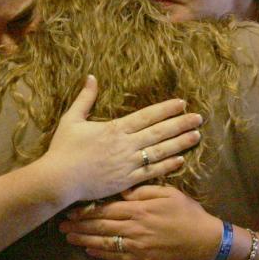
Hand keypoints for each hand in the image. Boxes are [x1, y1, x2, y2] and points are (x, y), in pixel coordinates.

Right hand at [40, 76, 202, 202]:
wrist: (59, 179)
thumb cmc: (63, 149)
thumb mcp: (71, 119)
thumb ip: (85, 99)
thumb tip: (92, 77)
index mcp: (114, 129)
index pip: (146, 116)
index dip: (166, 109)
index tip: (182, 103)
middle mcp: (126, 145)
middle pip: (159, 132)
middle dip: (180, 124)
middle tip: (199, 118)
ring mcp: (128, 164)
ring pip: (160, 152)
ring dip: (180, 143)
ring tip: (196, 136)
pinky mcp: (126, 181)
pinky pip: (152, 173)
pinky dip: (167, 166)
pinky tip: (181, 160)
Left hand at [58, 185, 222, 259]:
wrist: (204, 239)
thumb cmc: (186, 212)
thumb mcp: (166, 192)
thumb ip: (141, 190)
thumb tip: (121, 188)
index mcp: (137, 209)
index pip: (105, 209)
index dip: (85, 210)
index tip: (70, 209)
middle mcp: (133, 227)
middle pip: (100, 226)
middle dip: (79, 225)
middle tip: (61, 224)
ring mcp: (136, 245)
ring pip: (104, 242)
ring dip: (84, 240)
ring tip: (69, 237)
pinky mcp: (142, 259)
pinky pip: (117, 256)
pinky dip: (101, 254)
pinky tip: (89, 251)